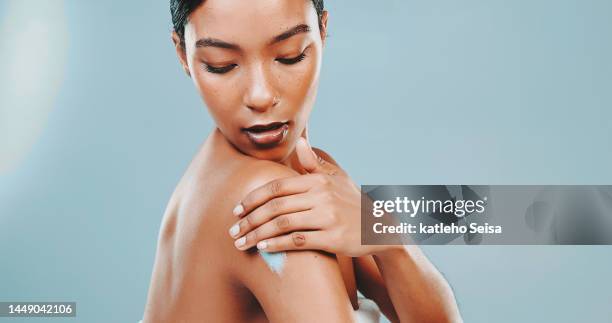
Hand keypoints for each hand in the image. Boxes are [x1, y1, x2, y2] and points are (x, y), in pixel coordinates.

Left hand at [228, 137, 387, 256]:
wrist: (381, 227)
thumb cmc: (353, 202)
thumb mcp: (337, 179)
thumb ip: (315, 163)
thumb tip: (299, 141)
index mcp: (317, 181)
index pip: (276, 187)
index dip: (253, 198)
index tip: (237, 210)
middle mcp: (321, 197)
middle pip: (275, 206)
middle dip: (249, 220)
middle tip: (232, 231)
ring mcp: (327, 218)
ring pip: (283, 224)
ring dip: (257, 234)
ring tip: (241, 243)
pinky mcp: (332, 238)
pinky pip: (298, 241)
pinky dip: (277, 244)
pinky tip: (262, 248)